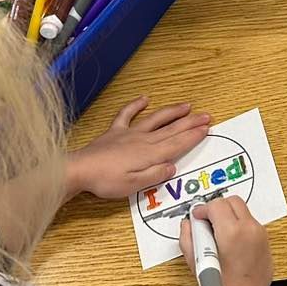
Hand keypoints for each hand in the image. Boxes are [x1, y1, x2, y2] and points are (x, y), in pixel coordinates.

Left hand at [65, 98, 209, 199]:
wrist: (80, 170)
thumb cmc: (106, 180)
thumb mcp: (134, 185)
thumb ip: (155, 175)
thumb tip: (172, 166)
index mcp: (150, 154)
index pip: (177, 143)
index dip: (193, 136)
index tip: (206, 128)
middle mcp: (143, 140)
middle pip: (172, 129)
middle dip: (190, 122)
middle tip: (206, 116)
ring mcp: (129, 133)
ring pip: (156, 119)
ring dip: (172, 112)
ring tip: (187, 106)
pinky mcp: (115, 132)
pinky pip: (127, 114)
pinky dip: (136, 105)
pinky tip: (144, 99)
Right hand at [182, 194, 273, 285]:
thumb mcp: (196, 261)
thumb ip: (188, 237)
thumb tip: (188, 225)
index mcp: (232, 232)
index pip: (217, 204)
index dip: (203, 208)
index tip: (197, 216)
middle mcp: (250, 229)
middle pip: (233, 201)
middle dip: (218, 207)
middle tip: (207, 220)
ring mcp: (260, 234)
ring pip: (243, 212)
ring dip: (230, 216)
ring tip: (218, 233)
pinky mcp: (265, 242)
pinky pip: (251, 224)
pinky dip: (240, 226)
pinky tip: (230, 242)